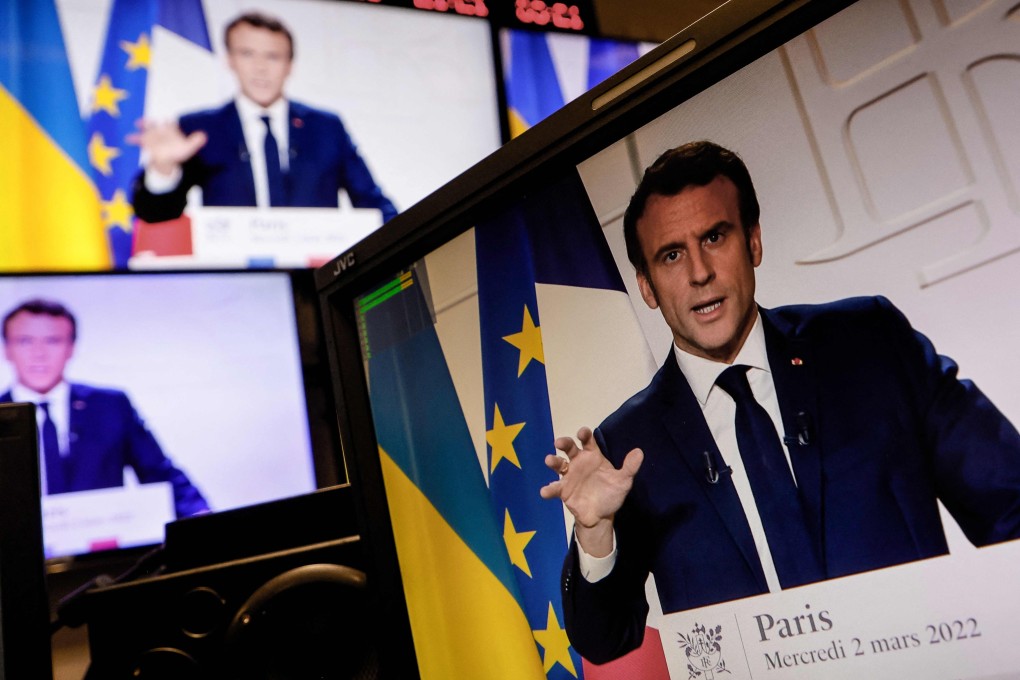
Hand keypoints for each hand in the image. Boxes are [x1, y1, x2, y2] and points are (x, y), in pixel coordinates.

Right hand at [127, 120, 206, 175]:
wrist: (168, 159)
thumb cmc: (178, 152)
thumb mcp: (188, 147)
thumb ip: (195, 141)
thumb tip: (204, 136)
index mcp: (171, 130)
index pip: (170, 124)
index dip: (168, 123)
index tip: (166, 121)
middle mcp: (161, 131)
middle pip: (155, 124)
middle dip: (151, 123)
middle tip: (147, 121)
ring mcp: (153, 136)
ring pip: (146, 130)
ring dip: (142, 128)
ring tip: (137, 124)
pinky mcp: (147, 143)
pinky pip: (139, 139)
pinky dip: (134, 139)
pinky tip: (128, 138)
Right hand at [540, 427, 642, 556]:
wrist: (601, 516)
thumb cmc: (611, 494)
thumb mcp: (623, 481)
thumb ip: (630, 467)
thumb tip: (639, 451)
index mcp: (593, 456)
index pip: (588, 441)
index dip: (584, 434)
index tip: (582, 432)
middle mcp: (578, 463)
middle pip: (569, 448)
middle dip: (564, 443)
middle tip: (559, 442)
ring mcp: (569, 476)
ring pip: (558, 464)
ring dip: (553, 461)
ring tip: (549, 460)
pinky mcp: (563, 490)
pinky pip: (554, 488)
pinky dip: (548, 489)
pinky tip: (545, 491)